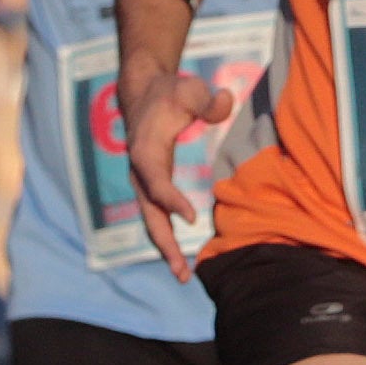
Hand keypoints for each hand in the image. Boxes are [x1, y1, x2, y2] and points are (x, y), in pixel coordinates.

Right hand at [114, 60, 237, 276]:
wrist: (142, 94)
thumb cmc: (169, 92)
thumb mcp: (189, 88)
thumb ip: (207, 100)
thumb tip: (226, 102)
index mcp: (146, 149)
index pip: (155, 180)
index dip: (171, 200)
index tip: (192, 218)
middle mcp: (139, 170)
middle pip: (149, 213)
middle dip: (165, 243)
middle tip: (182, 271)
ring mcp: (143, 181)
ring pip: (151, 220)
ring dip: (166, 248)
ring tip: (184, 275)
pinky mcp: (150, 186)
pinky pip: (157, 216)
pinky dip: (168, 238)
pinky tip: (183, 258)